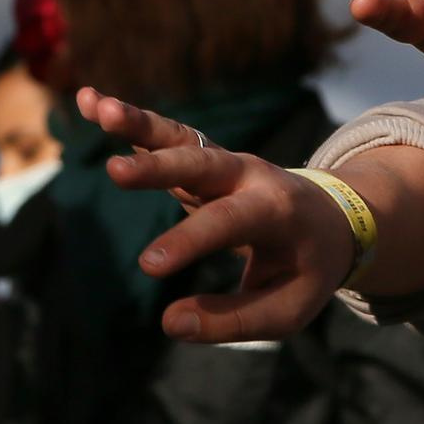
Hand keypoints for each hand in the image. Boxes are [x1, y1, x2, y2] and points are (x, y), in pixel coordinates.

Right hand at [75, 88, 358, 343]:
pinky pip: (165, 136)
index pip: (229, 221)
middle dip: (159, 167)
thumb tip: (172, 323)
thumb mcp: (289, 307)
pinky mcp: (203, 158)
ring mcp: (225, 161)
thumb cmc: (308, 268)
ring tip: (94, 107)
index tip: (147, 265)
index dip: (190, 240)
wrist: (335, 217)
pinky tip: (88, 101)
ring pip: (180, 138)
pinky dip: (130, 119)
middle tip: (115, 172)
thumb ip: (234, 320)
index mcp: (276, 209)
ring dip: (138, 123)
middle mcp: (249, 175)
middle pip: (202, 164)